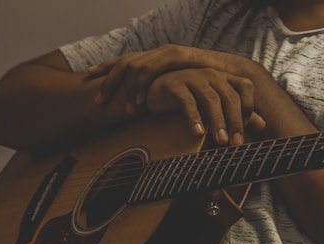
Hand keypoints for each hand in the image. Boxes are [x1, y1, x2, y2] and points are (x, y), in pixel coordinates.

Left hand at [88, 45, 243, 114]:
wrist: (233, 72)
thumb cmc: (208, 84)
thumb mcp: (181, 87)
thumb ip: (165, 91)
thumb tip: (149, 102)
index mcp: (157, 59)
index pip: (127, 60)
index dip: (107, 67)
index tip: (90, 75)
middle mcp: (158, 52)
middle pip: (124, 62)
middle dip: (108, 79)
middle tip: (98, 99)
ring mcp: (165, 52)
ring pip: (134, 67)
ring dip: (126, 90)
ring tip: (127, 110)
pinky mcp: (174, 56)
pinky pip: (150, 71)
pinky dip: (142, 88)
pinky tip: (141, 104)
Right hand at [145, 68, 263, 144]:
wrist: (155, 90)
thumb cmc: (189, 99)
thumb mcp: (214, 106)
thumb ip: (237, 113)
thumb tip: (262, 124)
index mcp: (223, 78)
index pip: (245, 86)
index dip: (249, 105)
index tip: (247, 128)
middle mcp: (211, 74)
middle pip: (230, 96)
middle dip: (235, 122)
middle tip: (236, 143)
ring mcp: (193, 78)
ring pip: (211, 99)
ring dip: (217, 122)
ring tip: (221, 141)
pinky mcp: (175, 85)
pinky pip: (187, 102)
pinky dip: (194, 118)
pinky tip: (198, 133)